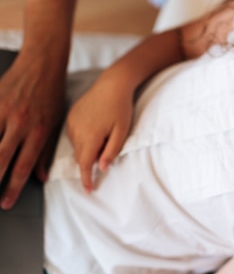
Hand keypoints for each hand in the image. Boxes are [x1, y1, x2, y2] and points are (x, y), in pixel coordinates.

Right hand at [0, 51, 65, 208]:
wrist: (43, 64)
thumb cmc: (51, 95)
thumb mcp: (56, 124)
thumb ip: (47, 151)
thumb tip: (41, 178)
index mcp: (38, 131)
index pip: (23, 166)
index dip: (13, 187)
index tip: (5, 202)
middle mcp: (21, 124)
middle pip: (1, 158)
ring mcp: (5, 111)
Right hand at [66, 71, 133, 190]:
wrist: (113, 83)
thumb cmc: (121, 107)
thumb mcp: (122, 131)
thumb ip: (111, 151)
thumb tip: (101, 168)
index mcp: (90, 136)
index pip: (84, 164)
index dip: (86, 179)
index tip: (89, 190)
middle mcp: (76, 131)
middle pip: (80, 156)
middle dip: (88, 163)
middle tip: (103, 157)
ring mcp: (72, 122)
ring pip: (77, 146)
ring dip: (86, 149)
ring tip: (103, 136)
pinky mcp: (71, 115)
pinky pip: (73, 135)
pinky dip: (82, 139)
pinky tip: (95, 129)